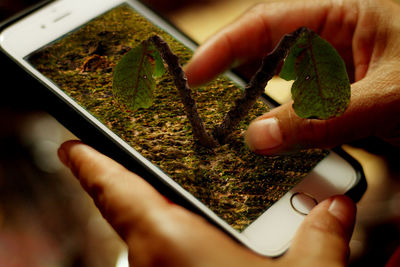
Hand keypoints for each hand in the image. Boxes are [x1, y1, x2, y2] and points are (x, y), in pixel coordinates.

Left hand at [58, 141, 355, 266]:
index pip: (113, 190)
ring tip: (204, 204)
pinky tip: (212, 242)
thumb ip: (321, 238)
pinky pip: (164, 257)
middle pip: (135, 211)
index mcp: (168, 243)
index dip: (89, 164)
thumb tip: (336, 206)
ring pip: (153, 238)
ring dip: (171, 219)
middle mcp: (151, 263)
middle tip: (167, 166)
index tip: (71, 147)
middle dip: (147, 188)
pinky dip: (179, 242)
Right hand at [185, 0, 399, 154]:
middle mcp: (334, 31)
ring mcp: (338, 59)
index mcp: (342, 11)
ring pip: (283, 78)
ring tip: (237, 124)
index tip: (193, 73)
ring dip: (261, 102)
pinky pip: (302, 98)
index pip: (265, 22)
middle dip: (235, 75)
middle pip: (267, 49)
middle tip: (207, 104)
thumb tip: (259, 137)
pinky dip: (286, 116)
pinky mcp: (342, 85)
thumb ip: (321, 119)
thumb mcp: (386, 97)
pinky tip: (277, 132)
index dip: (223, 47)